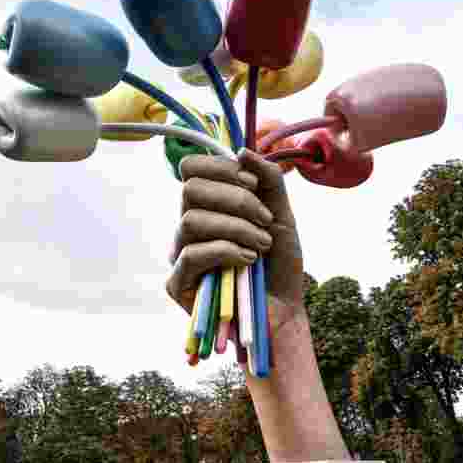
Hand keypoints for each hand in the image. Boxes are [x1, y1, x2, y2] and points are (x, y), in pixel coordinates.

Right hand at [166, 149, 305, 331]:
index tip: (253, 184)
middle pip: (190, 189)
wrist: (284, 311)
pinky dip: (226, 251)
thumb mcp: (282, 215)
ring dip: (236, 228)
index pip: (191, 168)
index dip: (220, 168)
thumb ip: (268, 180)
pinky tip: (249, 261)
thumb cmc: (279, 265)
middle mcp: (188, 226)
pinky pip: (191, 255)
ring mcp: (180, 254)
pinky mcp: (177, 283)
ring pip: (191, 220)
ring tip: (262, 245)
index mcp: (207, 205)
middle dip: (235, 200)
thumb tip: (241, 151)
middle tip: (265, 220)